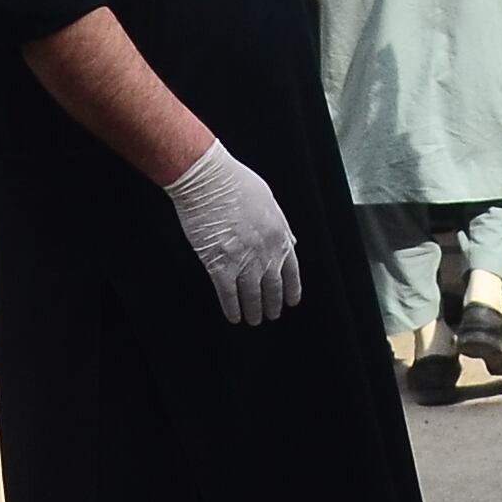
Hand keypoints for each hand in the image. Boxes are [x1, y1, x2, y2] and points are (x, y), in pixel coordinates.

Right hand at [160, 137, 303, 323]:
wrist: (209, 181)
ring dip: (254, 311)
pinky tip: (233, 317)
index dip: (291, 289)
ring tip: (253, 320)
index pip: (291, 271)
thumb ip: (280, 225)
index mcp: (280, 236)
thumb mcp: (269, 201)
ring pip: (252, 296)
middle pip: (273, 287)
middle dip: (273, 304)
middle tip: (271, 315)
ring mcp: (243, 261)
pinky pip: (229, 294)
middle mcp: (266, 253)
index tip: (291, 301)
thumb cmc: (236, 183)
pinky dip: (232, 308)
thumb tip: (288, 241)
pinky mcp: (219, 265)